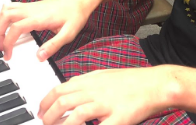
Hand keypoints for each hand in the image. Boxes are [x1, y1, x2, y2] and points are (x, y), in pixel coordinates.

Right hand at [0, 0, 96, 60]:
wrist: (79, 0)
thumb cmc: (75, 15)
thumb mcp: (69, 34)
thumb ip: (53, 46)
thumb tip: (39, 57)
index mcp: (39, 18)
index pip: (16, 28)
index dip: (8, 42)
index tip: (8, 54)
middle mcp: (32, 10)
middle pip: (5, 16)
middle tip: (1, 47)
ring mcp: (30, 6)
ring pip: (6, 9)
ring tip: (1, 38)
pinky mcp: (31, 6)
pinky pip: (11, 7)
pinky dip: (4, 16)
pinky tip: (6, 25)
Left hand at [39, 68, 163, 124]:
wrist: (154, 84)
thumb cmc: (131, 81)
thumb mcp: (104, 75)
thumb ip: (86, 82)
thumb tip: (71, 87)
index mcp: (90, 80)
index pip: (60, 89)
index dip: (45, 101)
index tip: (40, 111)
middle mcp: (95, 90)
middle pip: (63, 101)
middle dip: (48, 115)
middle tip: (44, 124)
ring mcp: (106, 103)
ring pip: (76, 114)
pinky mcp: (119, 117)